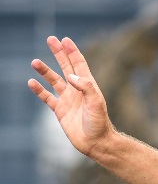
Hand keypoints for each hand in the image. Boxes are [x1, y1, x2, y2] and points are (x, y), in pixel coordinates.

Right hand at [28, 36, 113, 156]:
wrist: (97, 143)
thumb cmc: (99, 123)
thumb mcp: (96, 102)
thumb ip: (85, 86)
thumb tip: (70, 75)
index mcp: (88, 86)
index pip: (79, 64)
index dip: (72, 52)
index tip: (65, 40)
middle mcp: (77, 91)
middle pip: (66, 67)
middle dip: (59, 53)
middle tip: (50, 39)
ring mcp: (68, 100)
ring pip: (54, 80)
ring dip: (45, 71)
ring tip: (34, 62)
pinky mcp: (60, 111)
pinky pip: (47, 97)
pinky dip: (39, 90)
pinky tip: (32, 82)